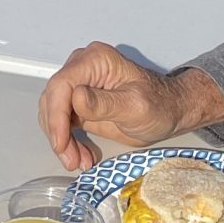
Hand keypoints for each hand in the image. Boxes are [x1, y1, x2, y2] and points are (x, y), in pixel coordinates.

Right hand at [38, 42, 223, 170]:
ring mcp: (80, 84)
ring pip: (54, 112)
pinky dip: (67, 141)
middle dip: (58, 132)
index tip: (61, 143)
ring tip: (77, 162)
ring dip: (61, 140)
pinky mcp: (80, 102)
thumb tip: (76, 98)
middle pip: (53, 99)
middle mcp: (83, 67)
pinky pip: (62, 121)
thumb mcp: (134, 107)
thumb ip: (105, 103)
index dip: (56, 115)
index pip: (62, 84)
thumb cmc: (159, 105)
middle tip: (71, 159)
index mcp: (96, 60)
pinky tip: (80, 156)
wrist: (170, 112)